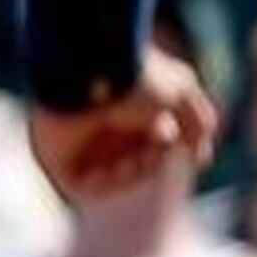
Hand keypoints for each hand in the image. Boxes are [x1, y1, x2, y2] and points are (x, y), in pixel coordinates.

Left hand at [28, 50, 220, 203]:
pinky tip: (116, 168)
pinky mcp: (56, 157)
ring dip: (135, 173)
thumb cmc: (137, 77)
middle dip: (153, 160)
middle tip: (157, 146)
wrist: (92, 71)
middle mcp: (99, 122)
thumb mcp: (182, 93)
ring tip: (137, 158)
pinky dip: (107, 184)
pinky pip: (84, 185)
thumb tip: (200, 157)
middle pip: (134, 159)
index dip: (168, 144)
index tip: (175, 137)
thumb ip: (197, 124)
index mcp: (123, 104)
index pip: (149, 138)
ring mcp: (77, 141)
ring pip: (112, 174)